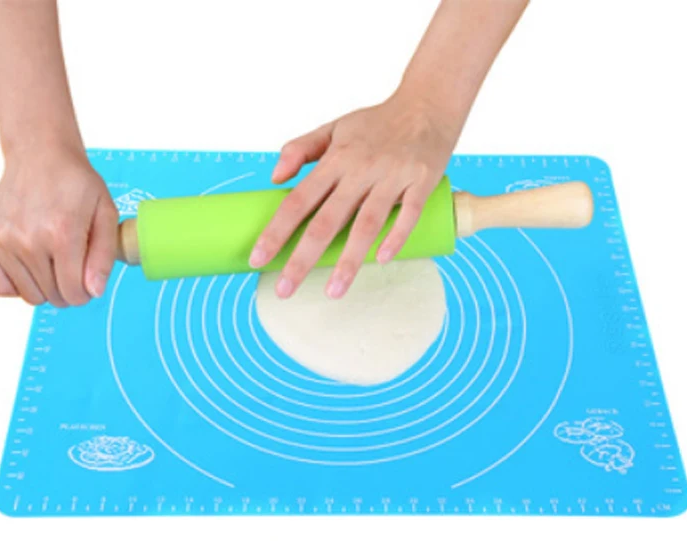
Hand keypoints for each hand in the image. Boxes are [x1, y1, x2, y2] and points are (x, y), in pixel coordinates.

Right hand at [0, 145, 118, 305]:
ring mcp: (1, 241)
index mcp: (61, 234)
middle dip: (67, 288)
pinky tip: (27, 264)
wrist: (39, 155)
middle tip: (68, 263)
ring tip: (48, 259)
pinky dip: (15, 284)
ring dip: (43, 286)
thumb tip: (94, 291)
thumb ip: (103, 256)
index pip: (75, 293)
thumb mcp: (106, 214)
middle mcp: (27, 240)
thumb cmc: (75, 184)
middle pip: (53, 297)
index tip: (86, 277)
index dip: (86, 291)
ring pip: (29, 296)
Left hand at [249, 90, 459, 298]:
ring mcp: (392, 176)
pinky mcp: (422, 181)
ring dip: (348, 261)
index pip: (298, 201)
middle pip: (326, 221)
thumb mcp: (334, 127)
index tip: (258, 258)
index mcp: (335, 159)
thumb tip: (274, 178)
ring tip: (333, 292)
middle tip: (285, 290)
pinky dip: (395, 237)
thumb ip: (301, 149)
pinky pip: (408, 214)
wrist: (429, 101)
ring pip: (366, 224)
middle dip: (302, 259)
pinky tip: (380, 260)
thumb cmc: (378, 122)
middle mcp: (360, 169)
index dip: (276, 231)